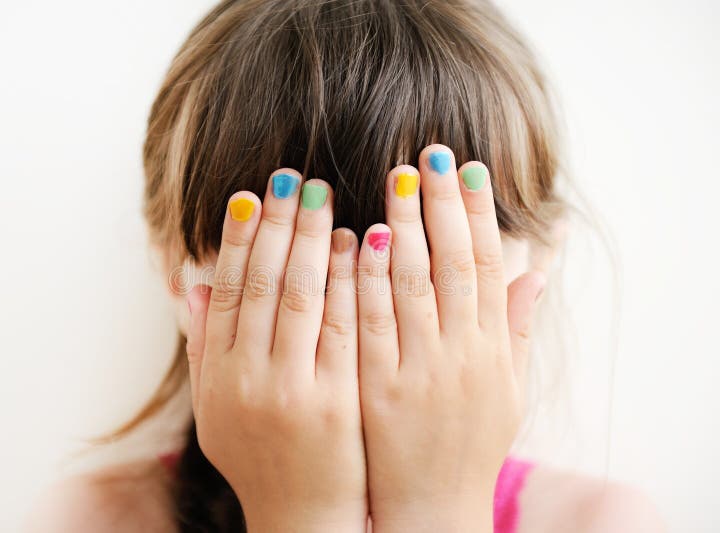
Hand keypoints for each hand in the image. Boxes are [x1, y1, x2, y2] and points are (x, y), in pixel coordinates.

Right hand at [185, 170, 366, 532]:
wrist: (304, 520)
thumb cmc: (260, 458)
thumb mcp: (215, 409)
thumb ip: (203, 347)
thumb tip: (189, 283)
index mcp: (219, 376)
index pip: (228, 290)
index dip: (238, 238)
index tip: (252, 194)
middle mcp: (249, 379)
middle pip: (263, 283)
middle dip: (278, 225)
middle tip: (294, 178)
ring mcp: (293, 391)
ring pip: (302, 298)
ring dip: (313, 241)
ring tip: (326, 199)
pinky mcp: (337, 402)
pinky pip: (343, 328)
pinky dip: (349, 282)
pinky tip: (361, 245)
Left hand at [356, 145, 545, 531]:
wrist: (430, 509)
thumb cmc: (468, 443)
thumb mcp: (507, 389)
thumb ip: (517, 328)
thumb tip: (536, 268)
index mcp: (494, 350)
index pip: (490, 266)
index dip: (480, 214)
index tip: (468, 167)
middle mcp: (463, 356)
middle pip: (454, 263)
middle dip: (442, 204)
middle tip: (430, 153)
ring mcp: (420, 372)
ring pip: (412, 285)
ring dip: (404, 226)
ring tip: (394, 178)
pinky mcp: (379, 390)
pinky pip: (371, 324)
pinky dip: (365, 279)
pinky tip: (357, 239)